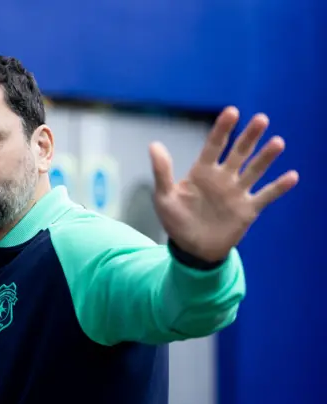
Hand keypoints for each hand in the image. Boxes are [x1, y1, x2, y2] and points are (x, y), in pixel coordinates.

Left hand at [149, 106, 298, 262]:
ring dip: (266, 157)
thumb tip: (154, 145)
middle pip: (239, 152)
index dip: (223, 129)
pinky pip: (266, 196)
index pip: (214, 145)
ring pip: (254, 170)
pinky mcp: (248, 209)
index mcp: (202, 171)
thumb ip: (162, 171)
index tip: (232, 112)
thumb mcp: (164, 197)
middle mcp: (223, 177)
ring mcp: (237, 192)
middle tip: (261, 119)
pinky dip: (278, 187)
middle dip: (249, 136)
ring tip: (277, 142)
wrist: (191, 249)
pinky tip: (292, 176)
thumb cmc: (175, 221)